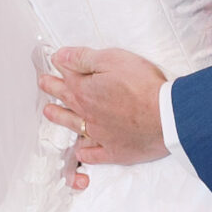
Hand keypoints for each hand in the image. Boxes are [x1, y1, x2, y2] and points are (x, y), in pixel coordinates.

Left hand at [38, 47, 169, 187]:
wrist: (166, 116)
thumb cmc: (143, 85)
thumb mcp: (112, 60)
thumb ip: (83, 58)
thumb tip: (59, 57)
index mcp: (85, 91)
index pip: (67, 76)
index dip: (59, 67)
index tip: (52, 63)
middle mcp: (87, 114)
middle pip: (66, 100)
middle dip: (53, 89)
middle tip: (44, 84)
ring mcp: (100, 135)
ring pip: (74, 126)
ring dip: (60, 118)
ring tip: (49, 112)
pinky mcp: (115, 151)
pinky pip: (93, 155)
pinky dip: (85, 152)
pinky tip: (80, 150)